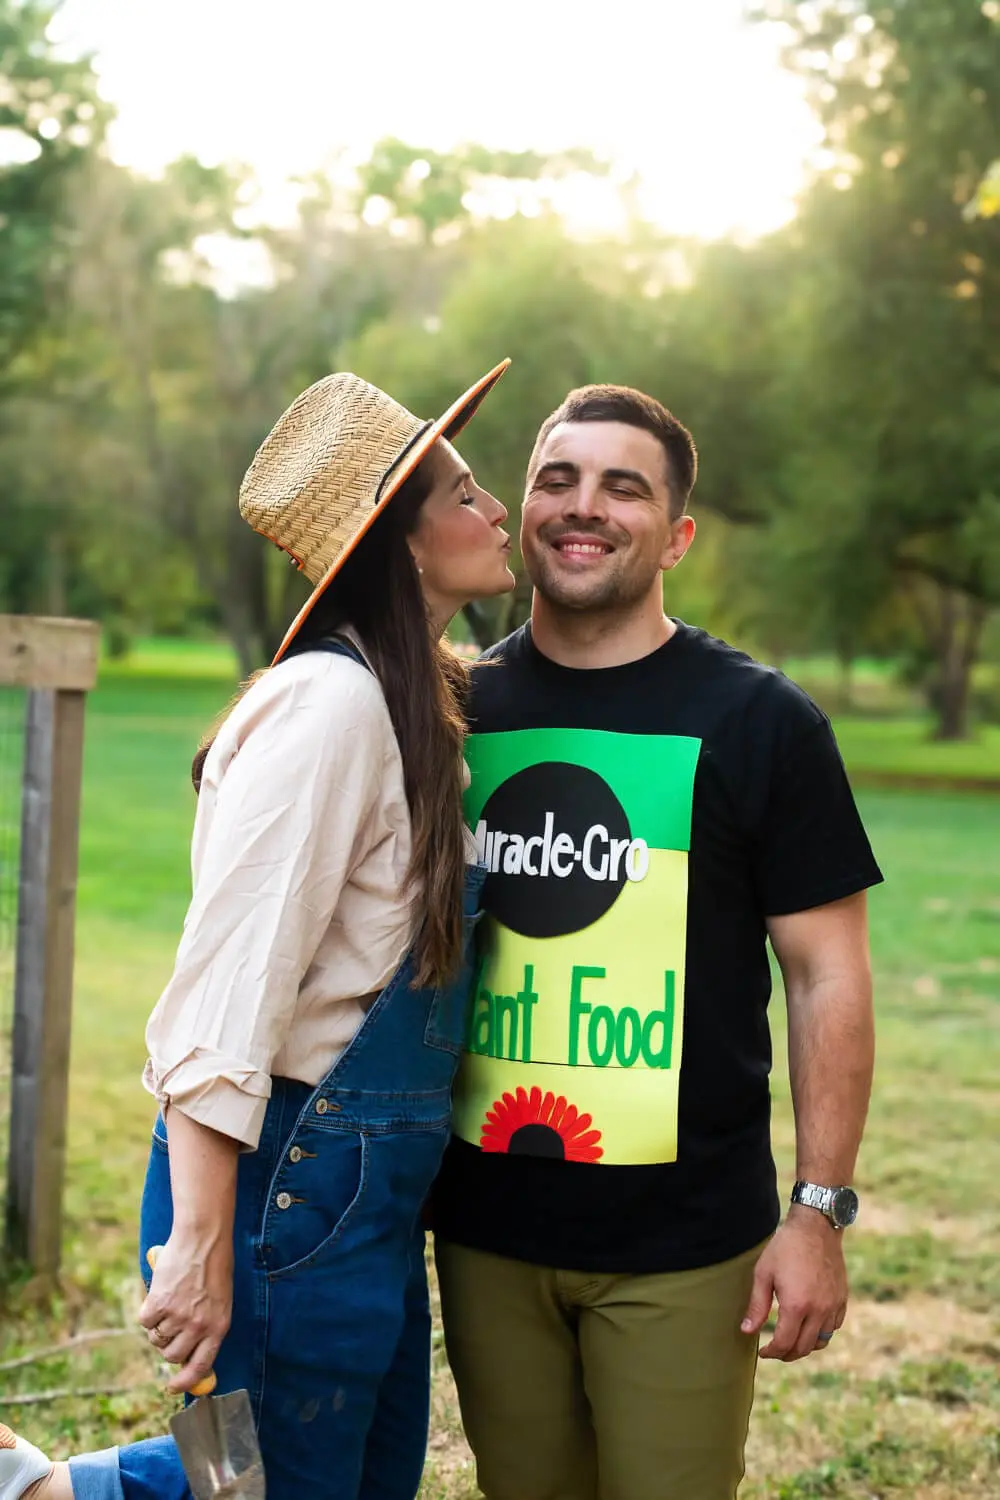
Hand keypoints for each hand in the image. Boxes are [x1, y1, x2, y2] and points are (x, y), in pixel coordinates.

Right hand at [139, 1232, 232, 1393]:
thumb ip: (207, 1326)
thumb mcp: (220, 1300)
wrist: (203, 1236)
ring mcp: (178, 1316)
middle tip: (169, 1329)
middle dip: (167, 1348)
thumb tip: (188, 1354)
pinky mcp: (159, 1303)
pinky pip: (145, 1322)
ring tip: (167, 1305)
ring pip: (156, 1340)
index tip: (173, 1388)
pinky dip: (147, 1312)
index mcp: (219, 1326)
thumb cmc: (214, 1265)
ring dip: (157, 1329)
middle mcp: (198, 1326)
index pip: (201, 1366)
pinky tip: (158, 1296)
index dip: (186, 1382)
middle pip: (173, 1356)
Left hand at [740, 1207, 847, 1360]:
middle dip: (787, 1354)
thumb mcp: (764, 1273)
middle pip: (803, 1348)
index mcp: (796, 1305)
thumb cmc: (786, 1248)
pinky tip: (810, 1326)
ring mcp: (833, 1306)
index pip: (784, 1344)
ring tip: (792, 1341)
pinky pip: (834, 1327)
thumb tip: (747, 1331)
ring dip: (805, 1346)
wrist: (816, 1227)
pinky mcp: (842, 1299)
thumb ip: (757, 1306)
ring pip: (821, 1341)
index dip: (772, 1353)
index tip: (763, 1352)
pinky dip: (822, 1333)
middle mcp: (818, 1310)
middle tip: (775, 1351)